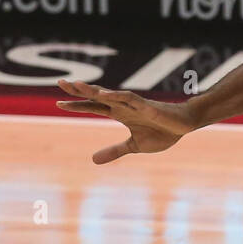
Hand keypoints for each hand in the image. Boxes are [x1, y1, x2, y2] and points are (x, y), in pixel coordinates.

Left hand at [56, 79, 194, 164]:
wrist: (184, 126)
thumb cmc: (162, 132)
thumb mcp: (134, 146)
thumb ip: (114, 151)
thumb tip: (92, 160)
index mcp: (119, 113)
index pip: (93, 107)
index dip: (76, 105)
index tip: (58, 103)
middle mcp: (122, 105)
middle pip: (96, 96)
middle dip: (78, 90)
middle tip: (60, 83)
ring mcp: (133, 104)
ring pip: (109, 94)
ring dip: (93, 90)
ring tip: (76, 85)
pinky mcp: (146, 106)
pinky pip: (129, 98)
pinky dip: (116, 96)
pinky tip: (104, 94)